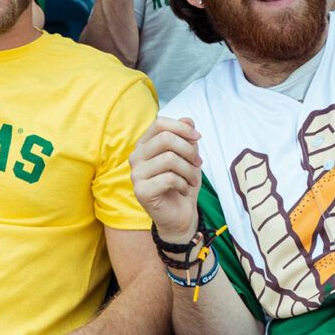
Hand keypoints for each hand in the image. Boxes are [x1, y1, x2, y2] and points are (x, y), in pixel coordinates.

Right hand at [130, 116, 202, 242]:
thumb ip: (185, 136)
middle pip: (165, 139)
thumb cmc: (182, 182)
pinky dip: (183, 183)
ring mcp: (135, 174)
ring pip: (169, 159)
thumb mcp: (188, 155)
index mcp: (144, 145)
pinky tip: (183, 189)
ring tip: (192, 179)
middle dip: (189, 150)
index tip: (198, 137)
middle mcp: (136, 157)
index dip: (182, 128)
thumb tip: (188, 120)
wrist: (180, 214)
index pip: (160, 123)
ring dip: (189, 170)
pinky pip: (169, 178)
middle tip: (198, 163)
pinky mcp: (141, 191)